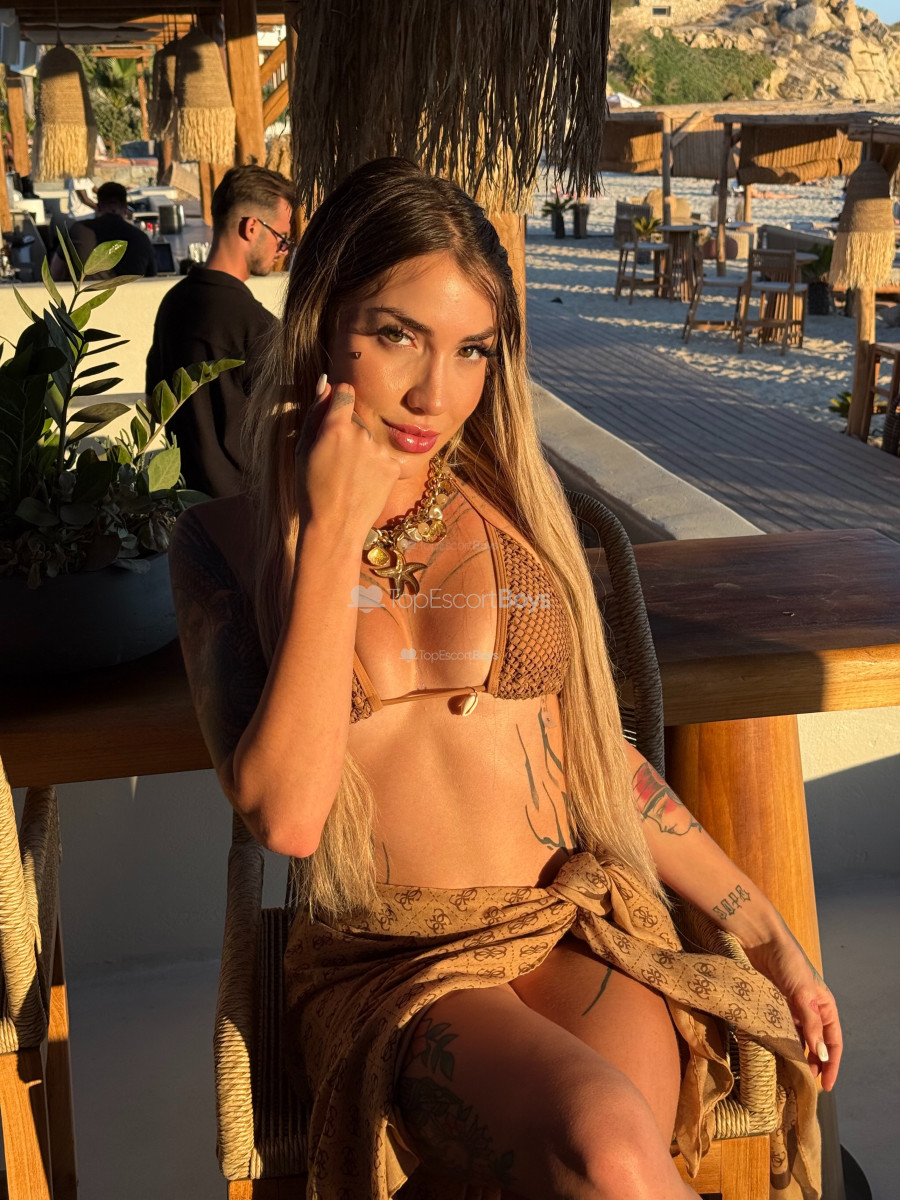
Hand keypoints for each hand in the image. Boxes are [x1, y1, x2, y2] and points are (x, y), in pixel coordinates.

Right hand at [294, 374, 401, 537]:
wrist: (334, 528)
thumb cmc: (311, 490)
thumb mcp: (303, 450)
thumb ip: (315, 413)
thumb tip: (325, 382)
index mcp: (336, 426)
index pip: (345, 392)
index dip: (339, 400)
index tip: (335, 412)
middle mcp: (361, 433)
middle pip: (357, 420)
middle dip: (347, 433)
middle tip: (335, 463)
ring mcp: (380, 450)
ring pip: (370, 440)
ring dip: (361, 452)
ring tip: (348, 478)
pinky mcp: (393, 466)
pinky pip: (382, 458)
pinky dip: (374, 468)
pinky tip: (362, 485)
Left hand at [742, 923, 841, 1089]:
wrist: (760, 939)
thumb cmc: (788, 962)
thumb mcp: (803, 994)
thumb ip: (812, 1024)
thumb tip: (821, 1055)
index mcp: (824, 1006)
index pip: (833, 1042)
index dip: (831, 1064)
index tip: (826, 1085)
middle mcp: (809, 1010)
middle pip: (815, 1044)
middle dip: (813, 1063)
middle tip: (804, 1083)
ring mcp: (790, 1008)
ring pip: (796, 1038)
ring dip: (794, 1053)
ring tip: (788, 1071)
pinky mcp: (772, 1004)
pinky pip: (778, 1028)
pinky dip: (778, 1041)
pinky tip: (772, 1052)